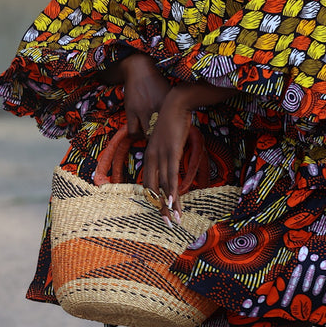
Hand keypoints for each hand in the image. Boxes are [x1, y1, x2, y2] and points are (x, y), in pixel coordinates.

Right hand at [119, 54, 170, 140]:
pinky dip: (136, 135)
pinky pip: (133, 131)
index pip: (175, 128)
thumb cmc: (158, 81)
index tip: (174, 139)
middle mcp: (157, 110)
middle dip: (162, 140)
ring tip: (151, 137)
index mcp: (169, 106)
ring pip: (147, 135)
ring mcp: (143, 111)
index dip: (176, 137)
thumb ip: (177, 106)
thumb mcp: (170, 93)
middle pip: (161, 135)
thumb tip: (185, 117)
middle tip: (162, 141)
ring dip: (149, 139)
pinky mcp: (131, 111)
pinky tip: (139, 132)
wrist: (140, 69)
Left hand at [141, 88, 195, 220]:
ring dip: (169, 205)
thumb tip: (171, 161)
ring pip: (163, 186)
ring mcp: (161, 155)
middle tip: (166, 224)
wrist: (176, 102)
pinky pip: (171, 175)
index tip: (161, 211)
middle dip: (160, 208)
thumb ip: (167, 151)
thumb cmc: (173, 119)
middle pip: (153, 189)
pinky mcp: (172, 152)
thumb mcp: (166, 138)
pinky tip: (174, 202)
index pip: (149, 182)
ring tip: (174, 221)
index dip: (154, 198)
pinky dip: (172, 190)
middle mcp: (152, 157)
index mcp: (150, 155)